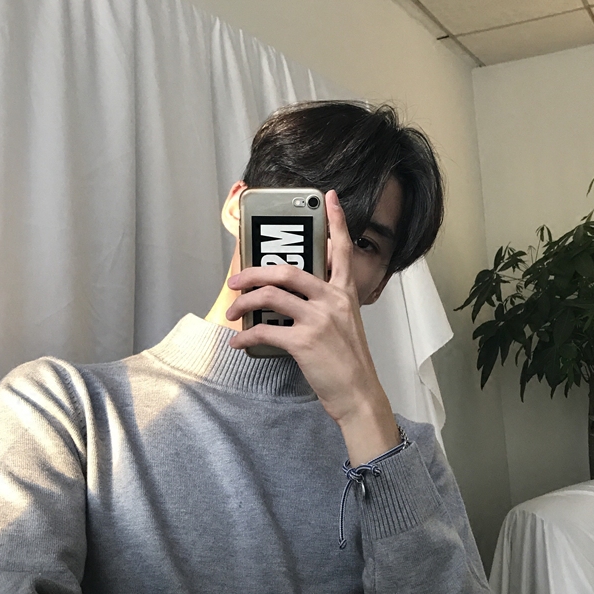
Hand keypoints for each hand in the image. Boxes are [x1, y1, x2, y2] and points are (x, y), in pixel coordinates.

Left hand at [225, 190, 399, 465]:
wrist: (359, 395)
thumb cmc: (350, 364)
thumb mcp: (346, 326)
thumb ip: (325, 307)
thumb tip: (290, 303)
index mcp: (345, 294)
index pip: (342, 250)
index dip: (336, 221)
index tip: (327, 198)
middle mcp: (333, 301)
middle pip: (288, 269)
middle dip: (255, 270)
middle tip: (237, 278)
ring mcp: (319, 320)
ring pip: (272, 295)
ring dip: (244, 302)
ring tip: (233, 310)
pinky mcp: (305, 342)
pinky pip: (265, 330)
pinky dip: (246, 336)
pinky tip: (239, 343)